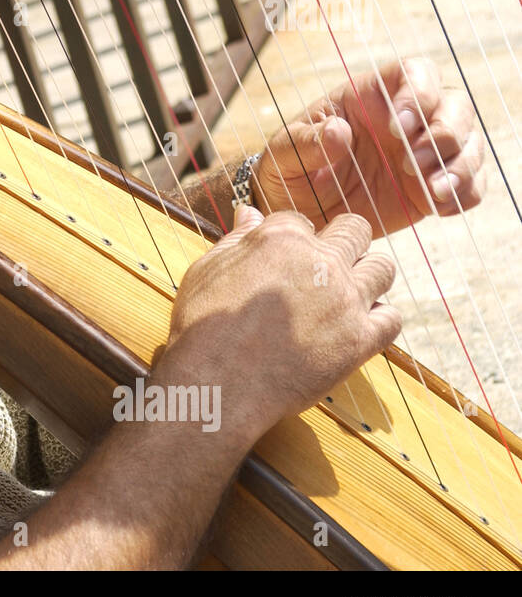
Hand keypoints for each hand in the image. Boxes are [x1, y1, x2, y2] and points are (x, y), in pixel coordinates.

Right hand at [158, 206, 400, 445]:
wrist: (218, 384)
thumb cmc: (203, 328)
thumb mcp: (206, 272)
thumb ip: (235, 240)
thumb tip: (250, 212)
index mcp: (281, 239)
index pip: (302, 220)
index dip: (295, 237)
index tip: (288, 257)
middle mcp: (321, 262)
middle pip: (354, 230)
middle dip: (343, 241)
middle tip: (328, 264)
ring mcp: (345, 300)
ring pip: (383, 267)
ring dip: (368, 273)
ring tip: (349, 291)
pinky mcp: (360, 340)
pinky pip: (392, 318)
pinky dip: (379, 318)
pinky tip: (358, 325)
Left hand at [252, 57, 485, 236]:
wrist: (298, 216)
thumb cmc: (287, 174)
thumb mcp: (283, 156)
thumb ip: (306, 143)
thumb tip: (338, 131)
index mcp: (369, 97)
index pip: (413, 72)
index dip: (418, 91)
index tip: (400, 127)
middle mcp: (406, 119)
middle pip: (454, 104)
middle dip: (446, 132)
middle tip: (413, 165)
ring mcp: (424, 152)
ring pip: (469, 142)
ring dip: (461, 165)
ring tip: (432, 192)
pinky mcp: (433, 186)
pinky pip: (470, 183)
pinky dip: (465, 193)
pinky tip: (440, 209)